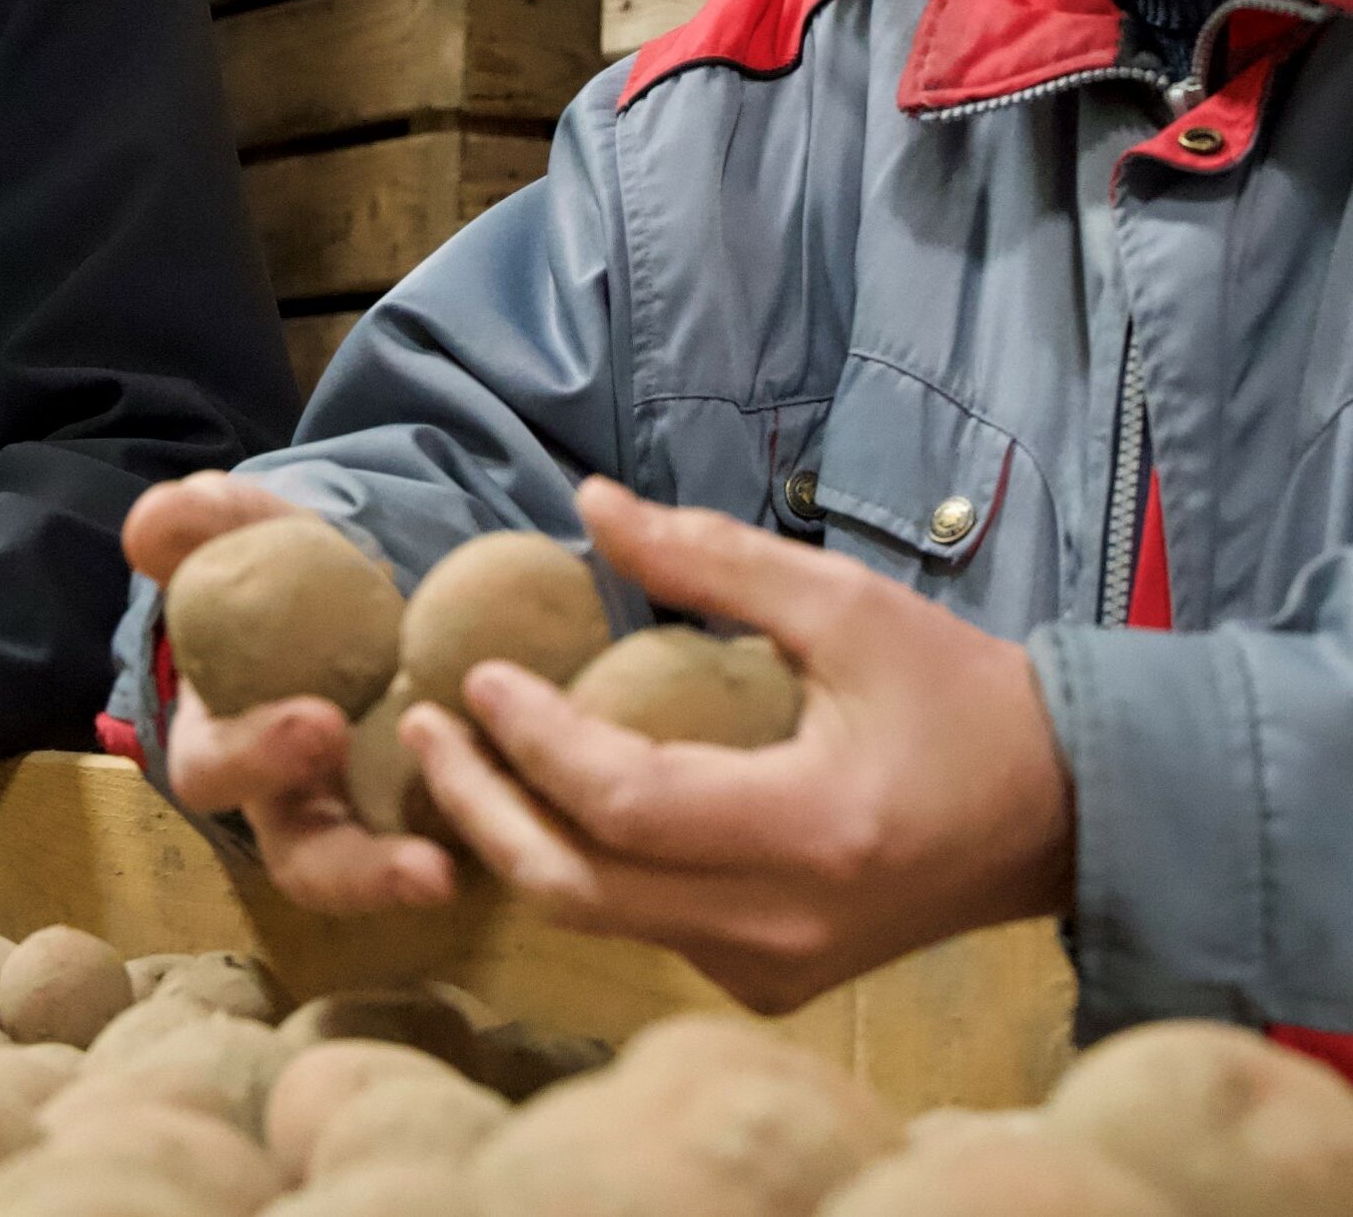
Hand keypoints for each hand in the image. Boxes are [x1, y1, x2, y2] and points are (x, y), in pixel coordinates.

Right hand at [122, 473, 456, 912]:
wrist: (362, 589)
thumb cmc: (286, 577)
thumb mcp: (249, 537)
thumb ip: (205, 524)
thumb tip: (155, 518)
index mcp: (226, 740)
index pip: (214, 774)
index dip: (257, 759)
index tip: (322, 722)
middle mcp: (291, 800)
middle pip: (304, 861)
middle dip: (351, 865)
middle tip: (409, 852)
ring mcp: (363, 818)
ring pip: (374, 879)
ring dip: (404, 881)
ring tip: (448, 874)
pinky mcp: (433, 816)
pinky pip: (452, 844)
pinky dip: (479, 835)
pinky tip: (527, 820)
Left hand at [397, 479, 1074, 1010]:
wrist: (1058, 811)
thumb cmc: (958, 694)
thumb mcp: (842, 603)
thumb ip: (709, 558)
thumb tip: (588, 502)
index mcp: (809, 832)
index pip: (626, 805)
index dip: (535, 741)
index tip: (475, 673)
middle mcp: (780, 927)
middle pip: (582, 889)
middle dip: (482, 806)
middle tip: (423, 725)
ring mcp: (771, 969)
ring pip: (600, 919)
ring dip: (516, 836)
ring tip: (458, 751)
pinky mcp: (765, 980)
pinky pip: (640, 927)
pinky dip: (576, 863)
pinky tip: (537, 798)